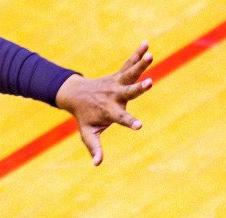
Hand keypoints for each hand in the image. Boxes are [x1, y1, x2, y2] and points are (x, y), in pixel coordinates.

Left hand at [55, 42, 154, 165]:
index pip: (121, 118)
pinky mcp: (118, 75)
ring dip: (141, 64)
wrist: (74, 94)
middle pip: (129, 92)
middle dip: (139, 88)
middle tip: (150, 83)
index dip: (130, 122)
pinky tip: (147, 46)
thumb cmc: (84, 117)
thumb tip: (96, 164)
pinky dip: (137, 55)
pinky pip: (129, 64)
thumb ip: (94, 147)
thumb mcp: (87, 133)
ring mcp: (116, 83)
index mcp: (109, 111)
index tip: (140, 126)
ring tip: (151, 54)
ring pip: (130, 73)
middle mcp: (114, 96)